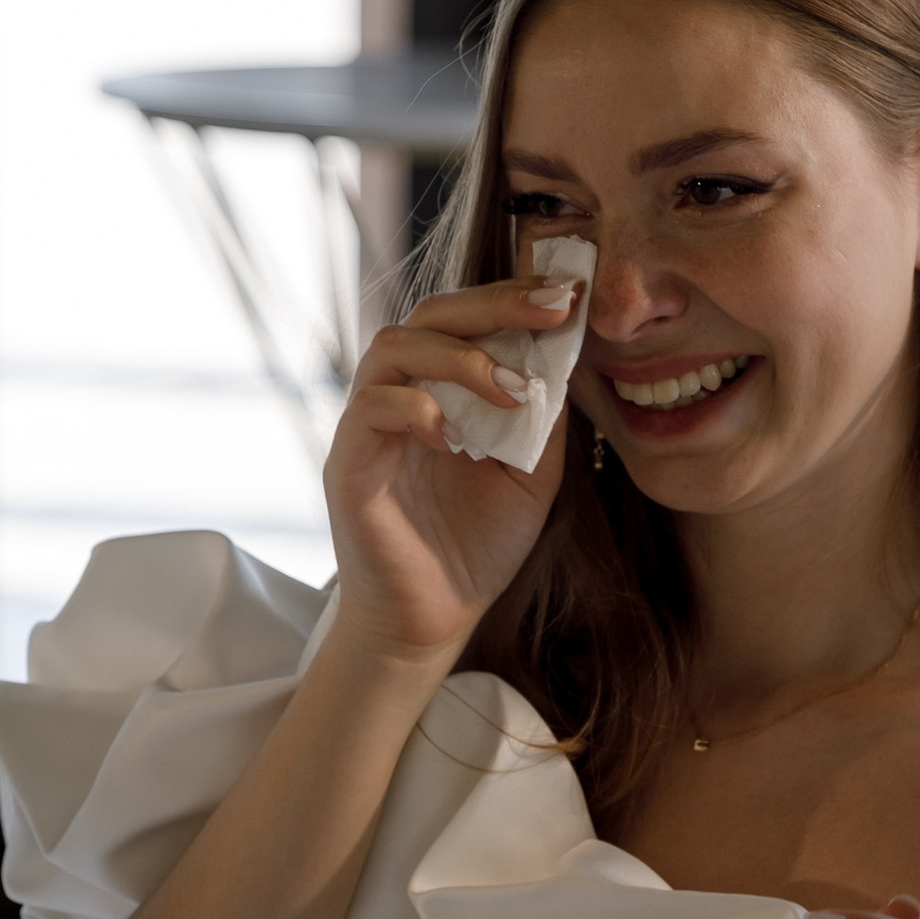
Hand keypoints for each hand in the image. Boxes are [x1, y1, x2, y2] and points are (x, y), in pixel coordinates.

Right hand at [322, 270, 583, 667]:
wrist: (434, 623)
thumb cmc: (475, 547)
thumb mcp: (531, 475)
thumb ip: (544, 419)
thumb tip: (570, 358)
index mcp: (438, 391)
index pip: (464, 319)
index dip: (512, 298)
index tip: (568, 296)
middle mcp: (398, 396)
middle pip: (428, 315)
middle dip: (494, 304)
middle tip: (551, 308)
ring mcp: (368, 428)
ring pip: (392, 348)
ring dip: (459, 357)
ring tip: (509, 388)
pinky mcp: (350, 465)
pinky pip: (370, 409)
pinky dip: (417, 409)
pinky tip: (456, 437)